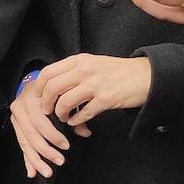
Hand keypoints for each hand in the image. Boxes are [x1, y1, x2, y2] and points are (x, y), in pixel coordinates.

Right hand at [9, 80, 70, 178]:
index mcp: (33, 99)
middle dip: (46, 150)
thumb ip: (74, 114)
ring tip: (47, 172)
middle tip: (60, 161)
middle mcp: (21, 108)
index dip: (53, 135)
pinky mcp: (16, 126)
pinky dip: (27, 160)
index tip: (66, 146)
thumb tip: (85, 132)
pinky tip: (32, 172)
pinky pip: (21, 145)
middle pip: (31, 134)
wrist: (35, 85)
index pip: (41, 121)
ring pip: (25, 142)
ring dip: (36, 159)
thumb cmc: (51, 92)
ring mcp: (16, 118)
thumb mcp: (63, 98)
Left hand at [34, 53, 151, 136]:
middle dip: (45, 102)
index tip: (38, 96)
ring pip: (65, 102)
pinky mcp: (107, 99)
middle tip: (46, 111)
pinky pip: (83, 113)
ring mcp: (96, 85)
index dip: (39, 87)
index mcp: (79, 60)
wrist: (146, 76)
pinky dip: (76, 121)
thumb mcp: (93, 62)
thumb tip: (53, 82)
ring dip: (60, 113)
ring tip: (63, 117)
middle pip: (53, 88)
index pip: (48, 72)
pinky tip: (76, 122)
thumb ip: (74, 69)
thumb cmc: (118, 71)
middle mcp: (85, 70)